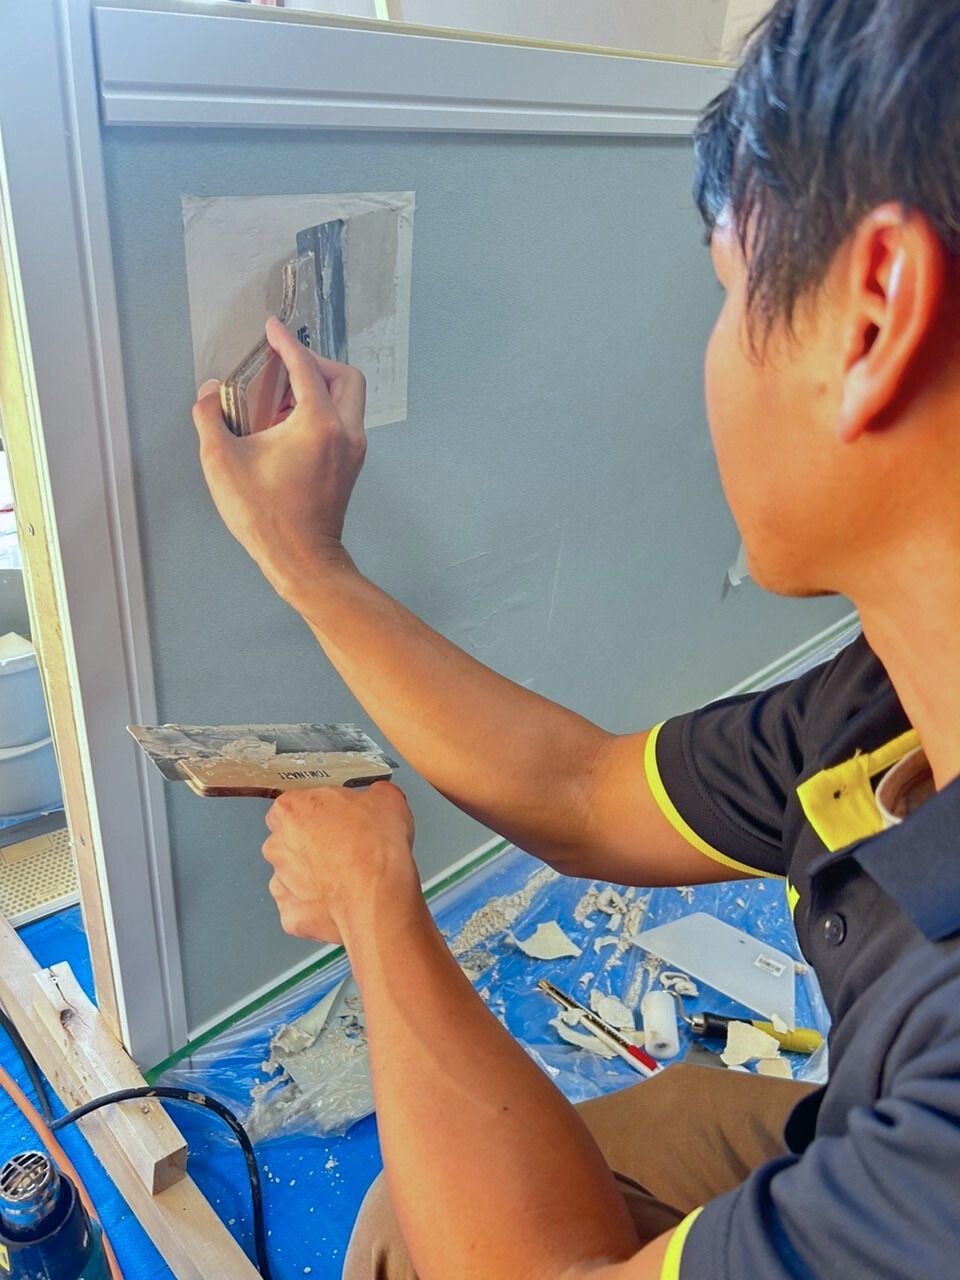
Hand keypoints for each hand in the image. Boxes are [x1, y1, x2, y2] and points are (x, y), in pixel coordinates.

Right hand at [192, 317, 366, 607]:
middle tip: (282, 365)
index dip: (286, 342)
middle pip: (345, 376)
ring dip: (319, 387)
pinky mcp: (351, 466)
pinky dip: (322, 410)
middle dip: (314, 362)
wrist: (302, 561)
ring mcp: (354, 450)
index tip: (272, 328)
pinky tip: (288, 425)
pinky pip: (344, 421)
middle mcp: (346, 432)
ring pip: (349, 399)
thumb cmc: (265, 517)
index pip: (305, 366)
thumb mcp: (221, 463)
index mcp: (319, 424)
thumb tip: (209, 392)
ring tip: (279, 398)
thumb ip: (210, 417)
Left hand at [261, 782, 417, 944]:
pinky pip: (301, 907)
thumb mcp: (387, 799)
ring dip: (314, 877)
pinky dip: (318, 906)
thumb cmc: (375, 849)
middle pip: (289, 841)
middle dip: (312, 846)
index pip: (293, 805)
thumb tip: (379, 798)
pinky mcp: (291, 914)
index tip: (336, 819)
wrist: (379, 896)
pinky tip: (342, 900)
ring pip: (293, 876)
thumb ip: (373, 794)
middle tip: (345, 848)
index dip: (318, 813)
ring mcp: (281, 882)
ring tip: (347, 878)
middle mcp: (277, 845)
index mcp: (291, 810)